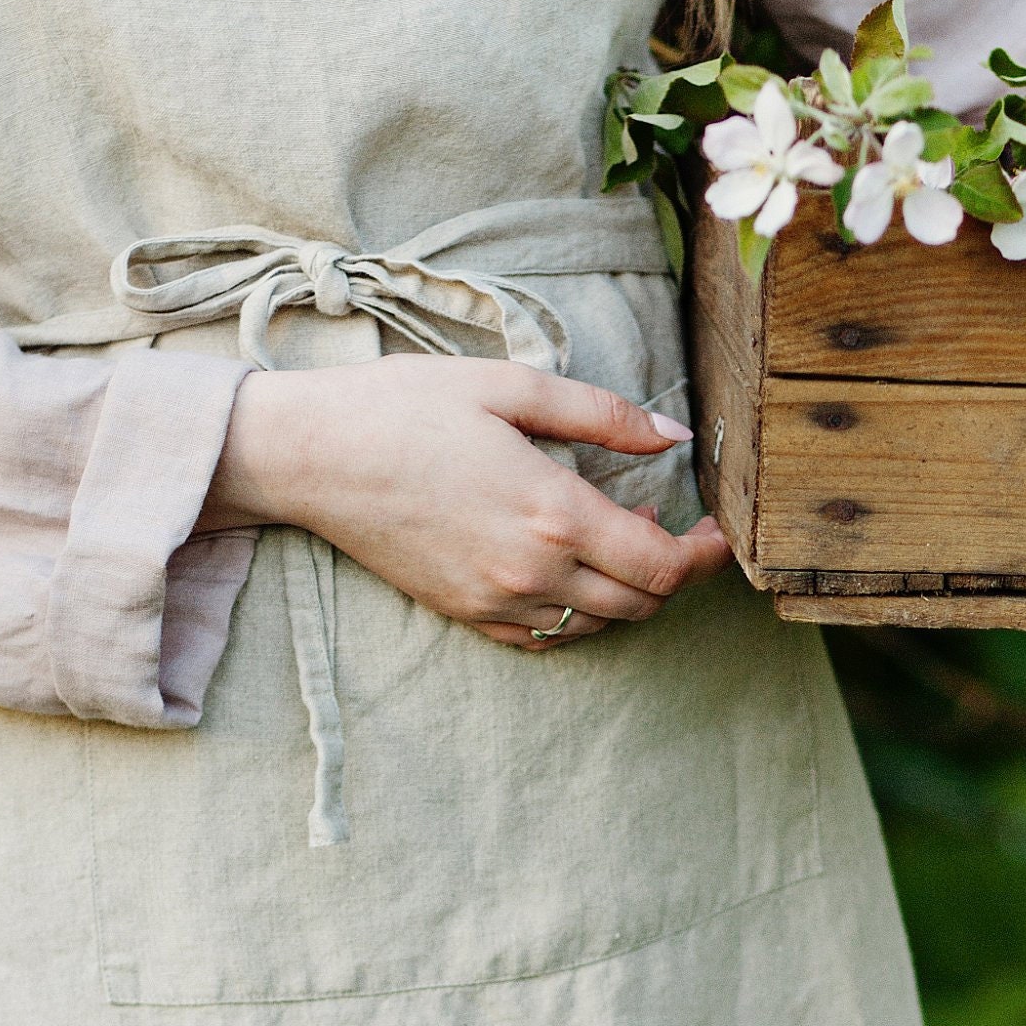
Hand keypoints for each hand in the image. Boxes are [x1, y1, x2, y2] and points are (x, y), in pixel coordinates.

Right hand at [200, 359, 731, 645]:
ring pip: (596, 626)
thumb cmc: (406, 407)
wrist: (312, 455)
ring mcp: (495, 601)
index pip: (662, 566)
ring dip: (626, 593)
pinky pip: (545, 638)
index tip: (714, 529)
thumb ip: (603, 414)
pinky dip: (577, 616)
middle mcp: (531, 572)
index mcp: (553, 514)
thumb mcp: (511, 386)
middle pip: (639, 604)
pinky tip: (571, 573)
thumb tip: (673, 434)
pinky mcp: (465, 613)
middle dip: (673, 573)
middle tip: (674, 527)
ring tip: (619, 538)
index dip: (703, 555)